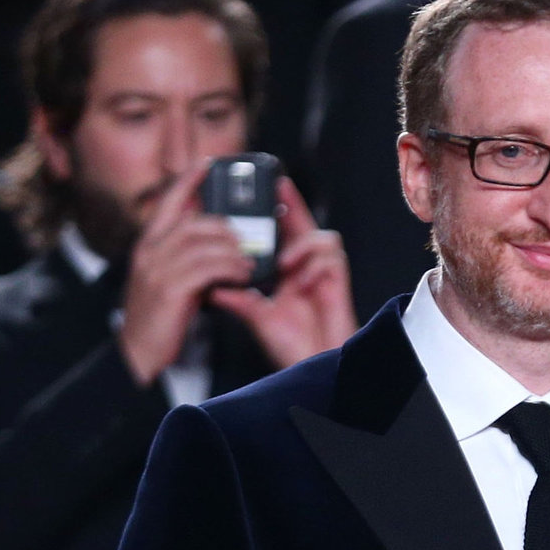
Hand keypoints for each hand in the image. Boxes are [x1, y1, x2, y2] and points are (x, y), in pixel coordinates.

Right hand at [118, 163, 257, 386]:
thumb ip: (188, 259)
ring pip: (202, 243)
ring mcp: (157, 270)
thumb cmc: (160, 317)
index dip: (187, 181)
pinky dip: (228, 269)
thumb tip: (221, 245)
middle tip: (247, 238)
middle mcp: (149, 252)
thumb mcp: (171, 279)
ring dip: (232, 250)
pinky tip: (243, 276)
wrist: (137, 352)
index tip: (206, 163)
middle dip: (225, 226)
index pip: (167, 203)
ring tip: (249, 263)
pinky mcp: (169, 291)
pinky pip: (205, 269)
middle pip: (192, 222)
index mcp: (148, 246)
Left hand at [209, 177, 358, 371]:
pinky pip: (331, 257)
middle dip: (291, 202)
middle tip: (276, 183)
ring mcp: (324, 275)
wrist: (316, 367)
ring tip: (283, 264)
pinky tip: (300, 281)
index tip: (253, 197)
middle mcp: (306, 269)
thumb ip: (238, 299)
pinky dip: (314, 264)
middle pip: (303, 224)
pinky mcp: (339, 284)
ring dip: (301, 245)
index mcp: (287, 274)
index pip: (279, 234)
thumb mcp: (257, 317)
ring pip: (321, 237)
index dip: (272, 213)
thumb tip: (210, 285)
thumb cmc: (293, 347)